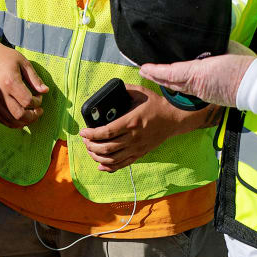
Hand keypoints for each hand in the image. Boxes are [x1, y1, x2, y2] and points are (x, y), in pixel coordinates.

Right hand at [0, 33, 47, 128]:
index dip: (37, 102)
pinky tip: (20, 118)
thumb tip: (45, 91)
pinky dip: (12, 122)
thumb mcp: (24, 62)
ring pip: (10, 121)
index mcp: (10, 81)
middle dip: (33, 116)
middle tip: (39, 111)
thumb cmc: (6, 57)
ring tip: (31, 115)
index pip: (27, 101)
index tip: (40, 97)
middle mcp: (0, 93)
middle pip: (19, 115)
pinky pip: (1, 119)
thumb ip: (35, 78)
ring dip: (23, 122)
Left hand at [78, 83, 210, 171]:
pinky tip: (100, 165)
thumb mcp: (140, 92)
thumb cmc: (156, 105)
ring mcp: (137, 148)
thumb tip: (109, 90)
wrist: (174, 118)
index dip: (91, 134)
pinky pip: (122, 165)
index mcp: (131, 122)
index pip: (106, 132)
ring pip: (112, 159)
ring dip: (97, 157)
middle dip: (91, 146)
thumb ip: (124, 90)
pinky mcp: (140, 154)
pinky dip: (109, 167)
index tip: (83, 131)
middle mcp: (133, 138)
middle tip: (85, 140)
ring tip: (90, 150)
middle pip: (106, 148)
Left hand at [139, 52, 255, 108]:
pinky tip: (177, 83)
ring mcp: (203, 93)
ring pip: (179, 88)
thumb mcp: (227, 47)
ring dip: (166, 82)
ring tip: (156, 76)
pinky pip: (189, 91)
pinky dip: (179, 86)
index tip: (144, 67)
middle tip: (144, 70)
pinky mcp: (209, 97)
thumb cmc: (245, 65)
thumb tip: (207, 39)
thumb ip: (213, 44)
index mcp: (199, 72)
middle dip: (156, 77)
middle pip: (171, 83)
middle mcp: (197, 85)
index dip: (156, 70)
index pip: (171, 72)